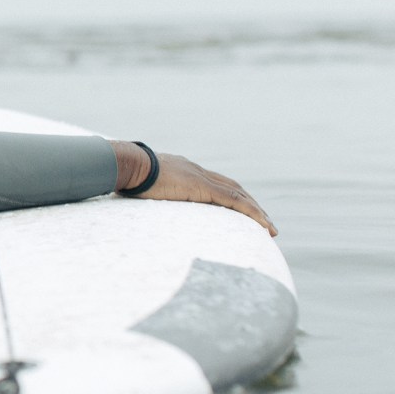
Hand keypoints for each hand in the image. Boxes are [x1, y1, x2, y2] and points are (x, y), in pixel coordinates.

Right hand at [112, 142, 276, 236]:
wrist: (126, 164)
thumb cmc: (124, 175)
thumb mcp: (138, 187)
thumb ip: (144, 194)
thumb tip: (132, 203)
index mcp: (182, 171)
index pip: (214, 183)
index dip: (230, 197)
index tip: (239, 212)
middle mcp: (196, 171)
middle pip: (232, 187)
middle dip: (249, 205)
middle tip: (263, 223)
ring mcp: (200, 178)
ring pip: (239, 194)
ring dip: (257, 212)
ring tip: (269, 229)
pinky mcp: (202, 187)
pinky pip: (235, 200)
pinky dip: (251, 212)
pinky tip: (262, 225)